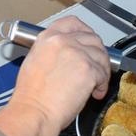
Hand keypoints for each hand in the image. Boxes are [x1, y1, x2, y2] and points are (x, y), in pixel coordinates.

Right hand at [8, 16, 110, 132]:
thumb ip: (52, 52)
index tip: (88, 39)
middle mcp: (63, 41)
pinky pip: (104, 74)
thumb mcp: (34, 62)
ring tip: (96, 84)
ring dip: (102, 71)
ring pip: (102, 56)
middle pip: (92, 39)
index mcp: (48, 38)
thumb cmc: (31, 96)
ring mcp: (77, 54)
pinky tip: (95, 93)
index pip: (73, 23)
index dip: (85, 31)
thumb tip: (67, 56)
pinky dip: (102, 85)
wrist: (34, 112)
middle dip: (98, 53)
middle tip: (96, 66)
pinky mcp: (89, 69)